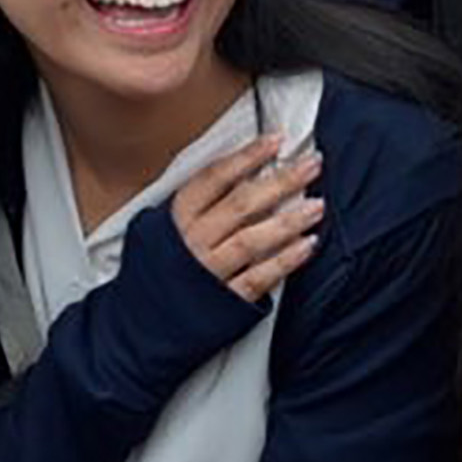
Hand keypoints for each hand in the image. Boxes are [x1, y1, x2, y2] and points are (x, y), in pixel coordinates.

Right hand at [170, 134, 324, 303]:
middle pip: (241, 204)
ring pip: (251, 240)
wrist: (143, 321)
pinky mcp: (225, 301)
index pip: (215, 178)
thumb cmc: (159, 267)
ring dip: (288, 220)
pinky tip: (307, 246)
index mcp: (177, 217)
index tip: (276, 140)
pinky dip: (284, 262)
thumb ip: (194, 204)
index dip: (247, 157)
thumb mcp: (162, 227)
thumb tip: (238, 172)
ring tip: (318, 205)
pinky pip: (258, 278)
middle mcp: (192, 241)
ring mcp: (208, 271)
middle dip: (280, 181)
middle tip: (312, 164)